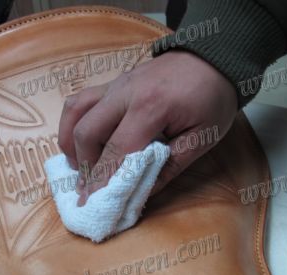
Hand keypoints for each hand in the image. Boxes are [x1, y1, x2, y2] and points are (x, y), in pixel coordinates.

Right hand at [57, 50, 237, 205]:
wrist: (213, 58)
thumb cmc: (211, 99)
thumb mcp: (202, 138)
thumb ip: (169, 167)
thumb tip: (139, 195)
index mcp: (151, 107)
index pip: (117, 150)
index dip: (102, 180)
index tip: (92, 204)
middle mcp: (125, 93)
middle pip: (87, 132)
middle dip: (85, 166)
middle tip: (88, 191)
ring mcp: (114, 85)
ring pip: (75, 113)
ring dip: (72, 145)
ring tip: (80, 168)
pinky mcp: (111, 83)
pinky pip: (80, 102)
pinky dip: (72, 125)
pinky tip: (79, 144)